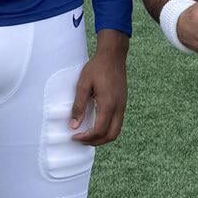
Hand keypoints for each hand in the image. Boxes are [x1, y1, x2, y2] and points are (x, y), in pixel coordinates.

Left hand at [70, 30, 127, 144]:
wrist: (113, 56)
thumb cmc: (97, 68)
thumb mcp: (83, 85)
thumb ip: (79, 106)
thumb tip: (74, 124)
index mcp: (108, 104)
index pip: (99, 130)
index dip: (87, 137)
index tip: (75, 136)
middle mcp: (118, 107)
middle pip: (111, 135)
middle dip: (96, 142)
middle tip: (82, 139)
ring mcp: (122, 105)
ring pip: (116, 130)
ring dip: (103, 137)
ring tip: (89, 134)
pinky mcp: (123, 103)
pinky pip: (117, 122)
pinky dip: (108, 129)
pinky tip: (97, 124)